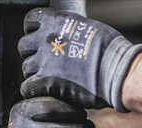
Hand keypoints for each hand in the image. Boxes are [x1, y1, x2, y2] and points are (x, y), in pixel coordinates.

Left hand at [18, 8, 141, 111]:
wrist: (117, 72)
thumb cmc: (111, 51)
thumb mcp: (89, 28)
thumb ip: (70, 31)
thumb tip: (68, 36)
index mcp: (56, 22)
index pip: (31, 21)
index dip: (34, 31)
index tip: (41, 41)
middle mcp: (46, 39)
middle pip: (24, 46)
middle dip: (32, 54)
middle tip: (45, 64)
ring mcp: (43, 61)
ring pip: (26, 68)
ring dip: (35, 74)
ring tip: (50, 80)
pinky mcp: (45, 82)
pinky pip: (27, 87)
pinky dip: (33, 91)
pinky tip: (45, 92)